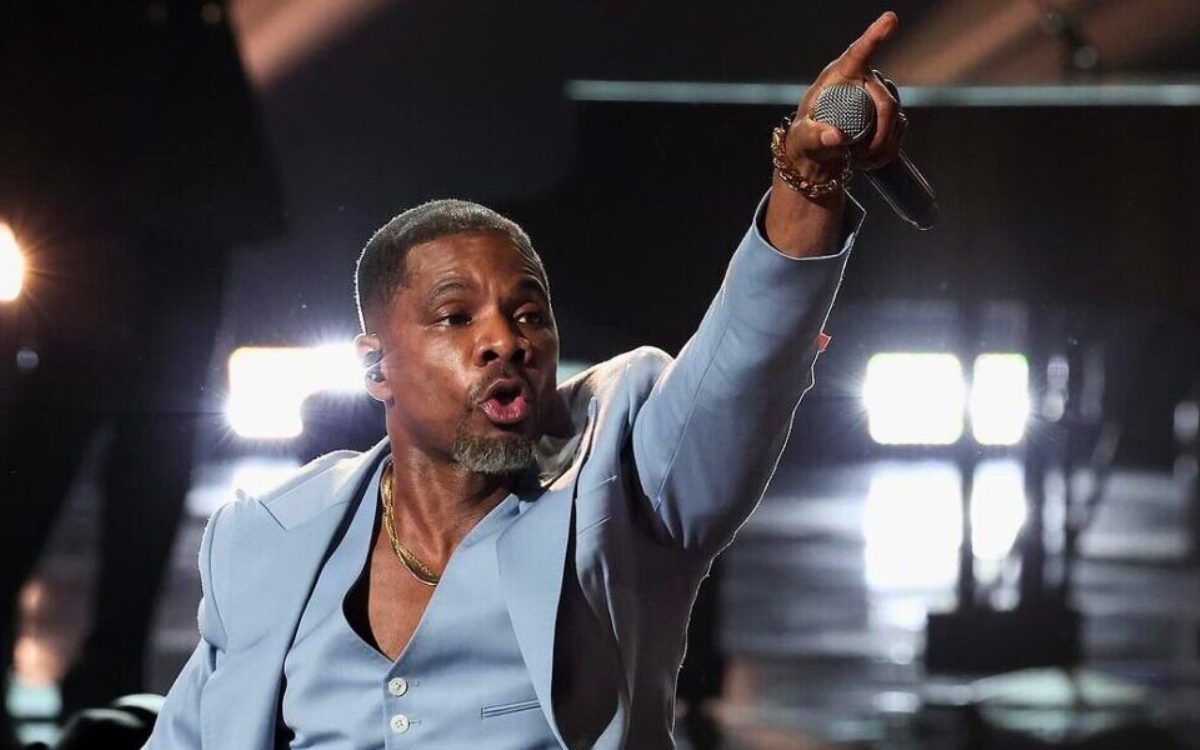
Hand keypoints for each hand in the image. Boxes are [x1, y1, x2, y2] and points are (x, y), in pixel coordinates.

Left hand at [782, 12, 904, 180]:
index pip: (859, 53)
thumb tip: (835, 136)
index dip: (875, 36)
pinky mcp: (885, 111)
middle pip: (885, 99)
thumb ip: (815, 137)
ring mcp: (876, 94)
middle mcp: (861, 79)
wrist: (816, 156)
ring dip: (882, 143)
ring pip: (895, 115)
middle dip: (880, 132)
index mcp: (837, 76)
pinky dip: (887, 148)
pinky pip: (899, 127)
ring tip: (859, 160)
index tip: (890, 19)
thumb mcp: (803, 140)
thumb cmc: (804, 141)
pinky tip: (870, 159)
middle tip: (861, 158)